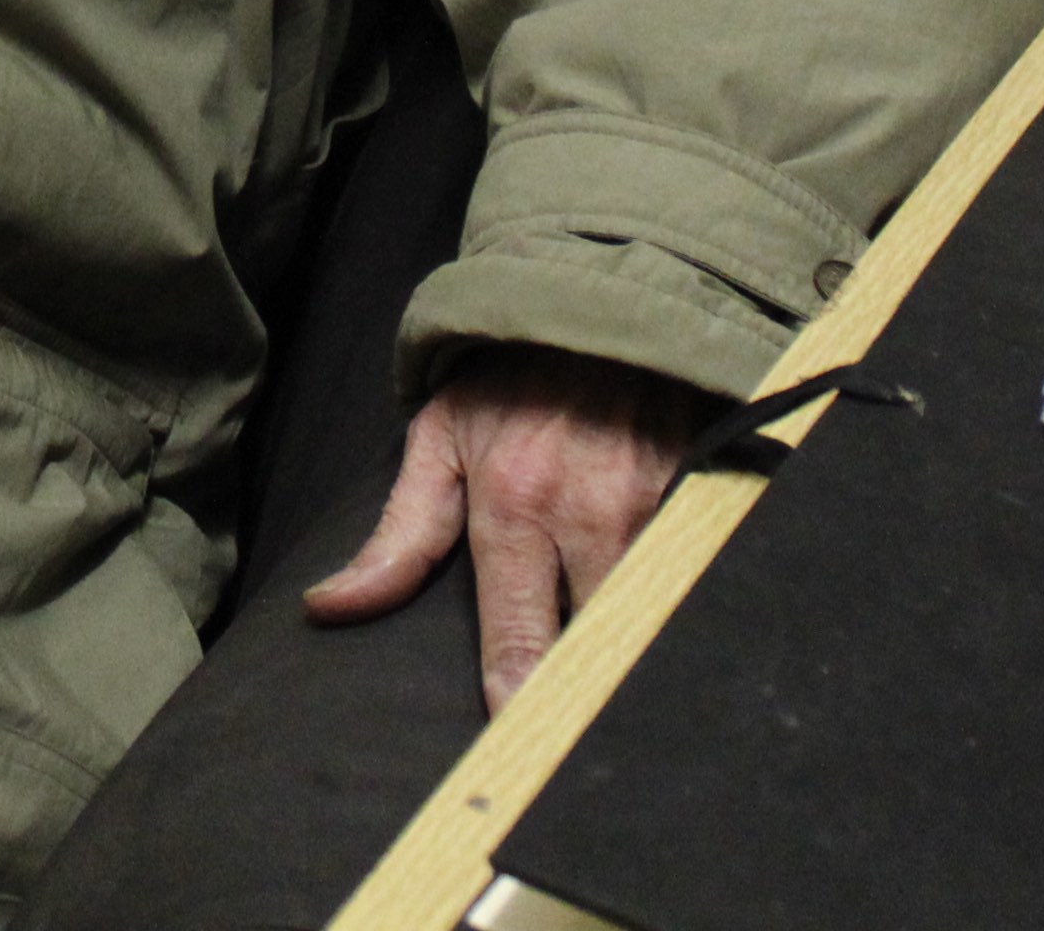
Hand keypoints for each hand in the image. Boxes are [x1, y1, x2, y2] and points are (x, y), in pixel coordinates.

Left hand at [302, 345, 716, 710]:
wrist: (600, 292)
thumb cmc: (511, 378)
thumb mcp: (439, 441)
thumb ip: (398, 537)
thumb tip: (331, 607)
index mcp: (514, 502)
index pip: (519, 639)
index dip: (518, 705)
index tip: (515, 751)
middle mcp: (591, 508)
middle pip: (597, 642)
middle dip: (586, 695)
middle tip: (570, 739)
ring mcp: (660, 500)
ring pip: (655, 615)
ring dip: (639, 656)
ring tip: (624, 700)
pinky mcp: (711, 487)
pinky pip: (703, 573)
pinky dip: (687, 605)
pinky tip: (679, 635)